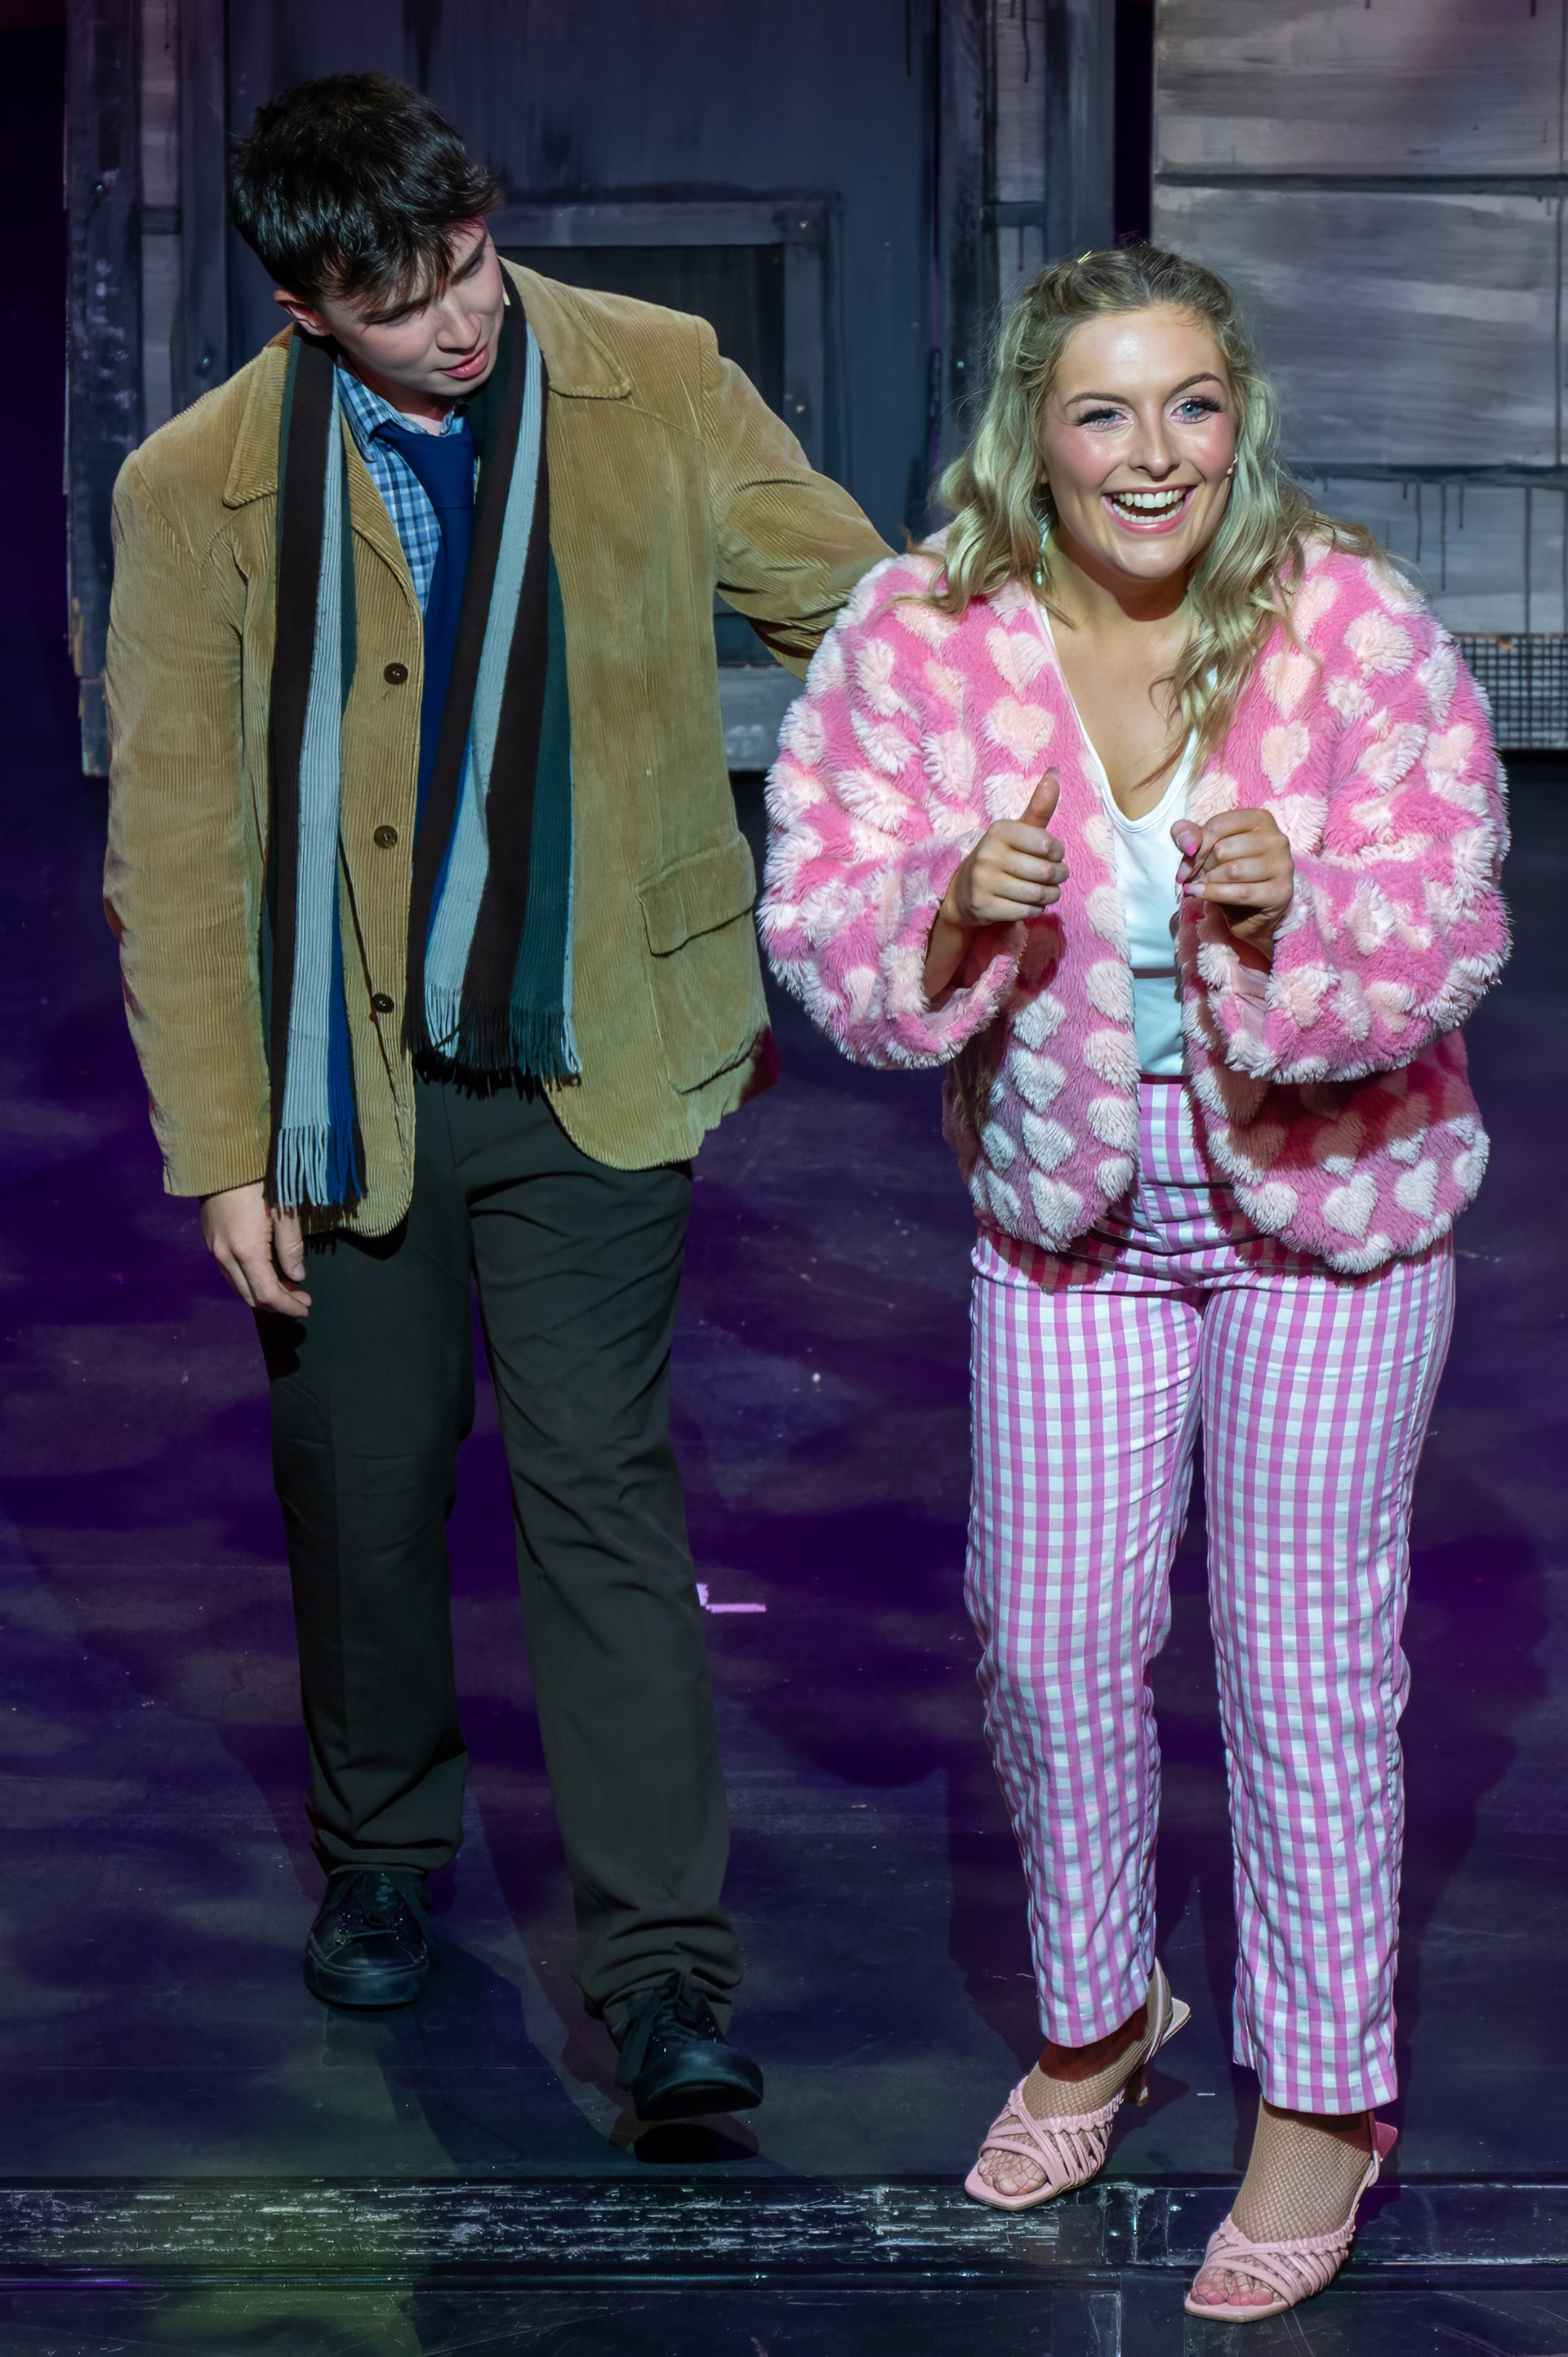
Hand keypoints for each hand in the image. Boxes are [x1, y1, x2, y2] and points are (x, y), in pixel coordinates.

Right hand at [200, 1182, 311, 1316]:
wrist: (220, 1156)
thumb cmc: (258, 1178)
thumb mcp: (284, 1209)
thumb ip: (291, 1246)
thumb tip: (298, 1276)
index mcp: (246, 1250)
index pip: (268, 1293)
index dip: (288, 1306)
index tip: (306, 1309)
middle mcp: (225, 1256)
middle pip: (251, 1296)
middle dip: (278, 1304)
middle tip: (302, 1299)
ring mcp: (215, 1249)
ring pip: (239, 1286)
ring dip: (263, 1293)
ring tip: (289, 1286)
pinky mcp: (211, 1240)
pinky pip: (230, 1273)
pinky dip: (250, 1280)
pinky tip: (267, 1271)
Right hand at [924, 769, 1068, 1001]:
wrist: (963, 891)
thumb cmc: (1001, 857)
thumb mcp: (1018, 831)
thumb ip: (1039, 806)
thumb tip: (1056, 771)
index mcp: (999, 831)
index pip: (1047, 844)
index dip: (1057, 853)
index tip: (1052, 854)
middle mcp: (988, 854)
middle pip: (1046, 871)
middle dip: (1059, 877)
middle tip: (1056, 877)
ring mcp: (983, 881)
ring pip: (1038, 894)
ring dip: (1050, 895)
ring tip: (1048, 892)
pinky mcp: (983, 906)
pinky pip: (1026, 912)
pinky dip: (1035, 910)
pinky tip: (1030, 904)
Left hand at [1172, 806, 1293, 958]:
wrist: (1246, 913)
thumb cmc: (1226, 875)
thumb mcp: (1204, 849)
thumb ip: (1188, 835)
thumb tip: (1188, 844)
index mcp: (1260, 819)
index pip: (1218, 825)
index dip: (1196, 848)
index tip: (1186, 865)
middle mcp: (1276, 839)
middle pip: (1224, 849)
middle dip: (1202, 867)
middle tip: (1197, 879)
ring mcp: (1283, 865)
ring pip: (1232, 871)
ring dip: (1208, 882)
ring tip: (1200, 887)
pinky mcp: (1282, 891)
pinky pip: (1241, 893)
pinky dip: (1214, 895)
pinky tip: (1201, 895)